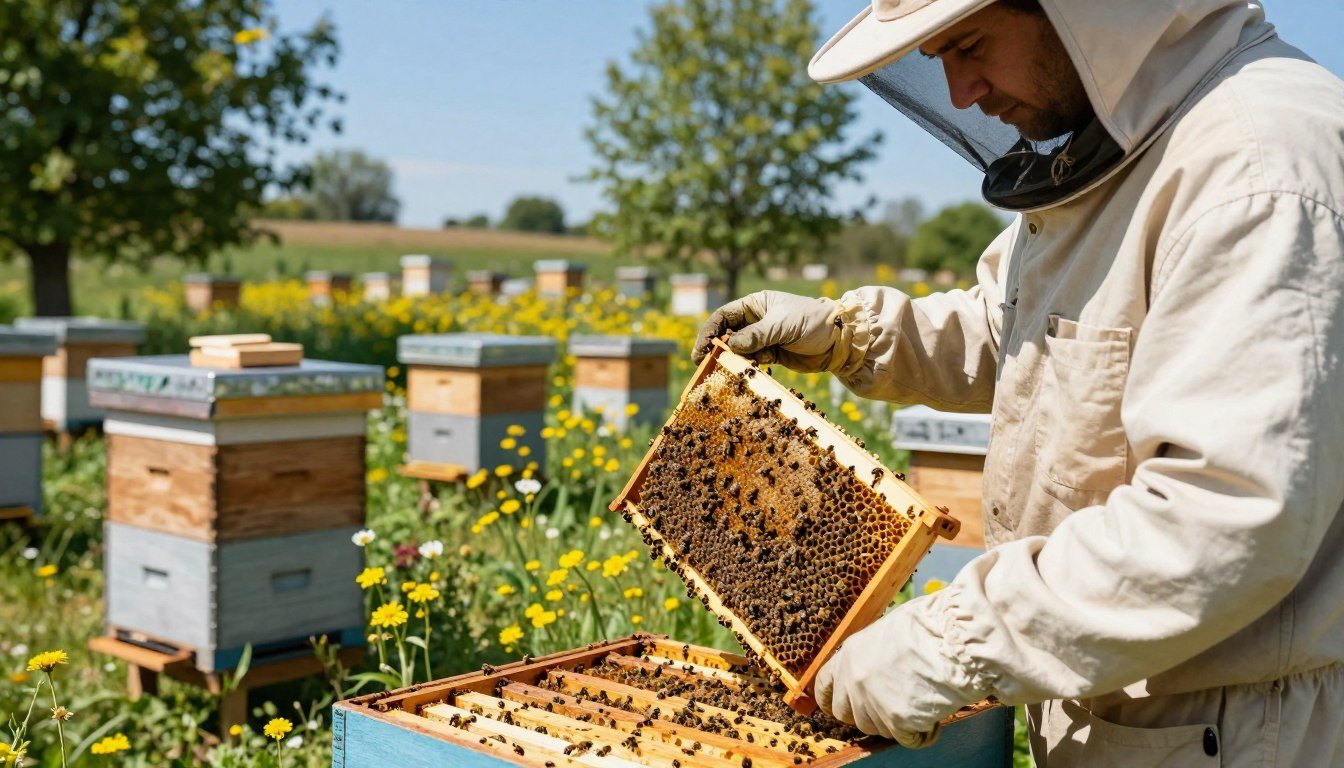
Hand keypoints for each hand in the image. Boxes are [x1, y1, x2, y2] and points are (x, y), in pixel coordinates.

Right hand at [692, 290, 844, 371]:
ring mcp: (763, 338)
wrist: (838, 340)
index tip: (701, 350)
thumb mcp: (782, 325)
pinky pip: (752, 361)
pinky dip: (748, 367)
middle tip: (705, 365)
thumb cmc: (811, 322)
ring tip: (729, 370)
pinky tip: (749, 371)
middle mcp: (755, 320)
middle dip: (716, 349)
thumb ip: (756, 335)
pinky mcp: (771, 354)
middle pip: (726, 334)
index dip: (709, 332)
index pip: (723, 316)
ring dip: (732, 360)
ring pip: (738, 351)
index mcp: (755, 305)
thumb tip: (730, 345)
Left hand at [815, 596, 980, 747]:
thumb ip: (872, 653)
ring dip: (895, 723)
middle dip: (866, 714)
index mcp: (850, 654)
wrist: (955, 639)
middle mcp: (855, 680)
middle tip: (891, 706)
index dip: (830, 699)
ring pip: (876, 729)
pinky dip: (922, 734)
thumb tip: (876, 664)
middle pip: (847, 714)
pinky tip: (934, 720)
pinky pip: (906, 740)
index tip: (835, 707)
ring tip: (919, 703)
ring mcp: (873, 702)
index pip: (824, 685)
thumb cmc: (930, 626)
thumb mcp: (888, 630)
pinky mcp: (896, 721)